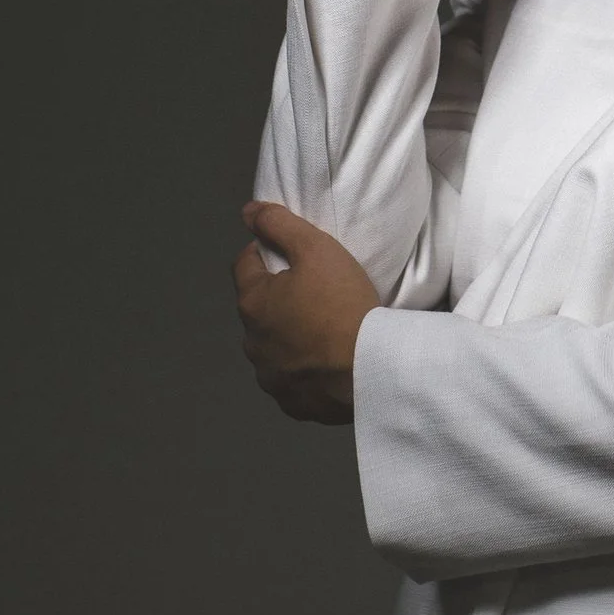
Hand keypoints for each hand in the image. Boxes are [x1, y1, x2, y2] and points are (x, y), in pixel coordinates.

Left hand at [234, 200, 380, 424]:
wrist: (369, 370)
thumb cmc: (342, 303)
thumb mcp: (316, 249)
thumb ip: (280, 225)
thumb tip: (248, 210)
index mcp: (253, 303)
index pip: (244, 265)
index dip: (265, 253)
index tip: (291, 255)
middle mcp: (252, 343)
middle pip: (258, 308)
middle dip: (277, 298)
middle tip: (314, 292)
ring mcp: (270, 378)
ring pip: (272, 348)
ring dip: (287, 337)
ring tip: (322, 330)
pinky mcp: (291, 404)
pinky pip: (291, 381)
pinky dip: (302, 370)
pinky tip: (326, 364)